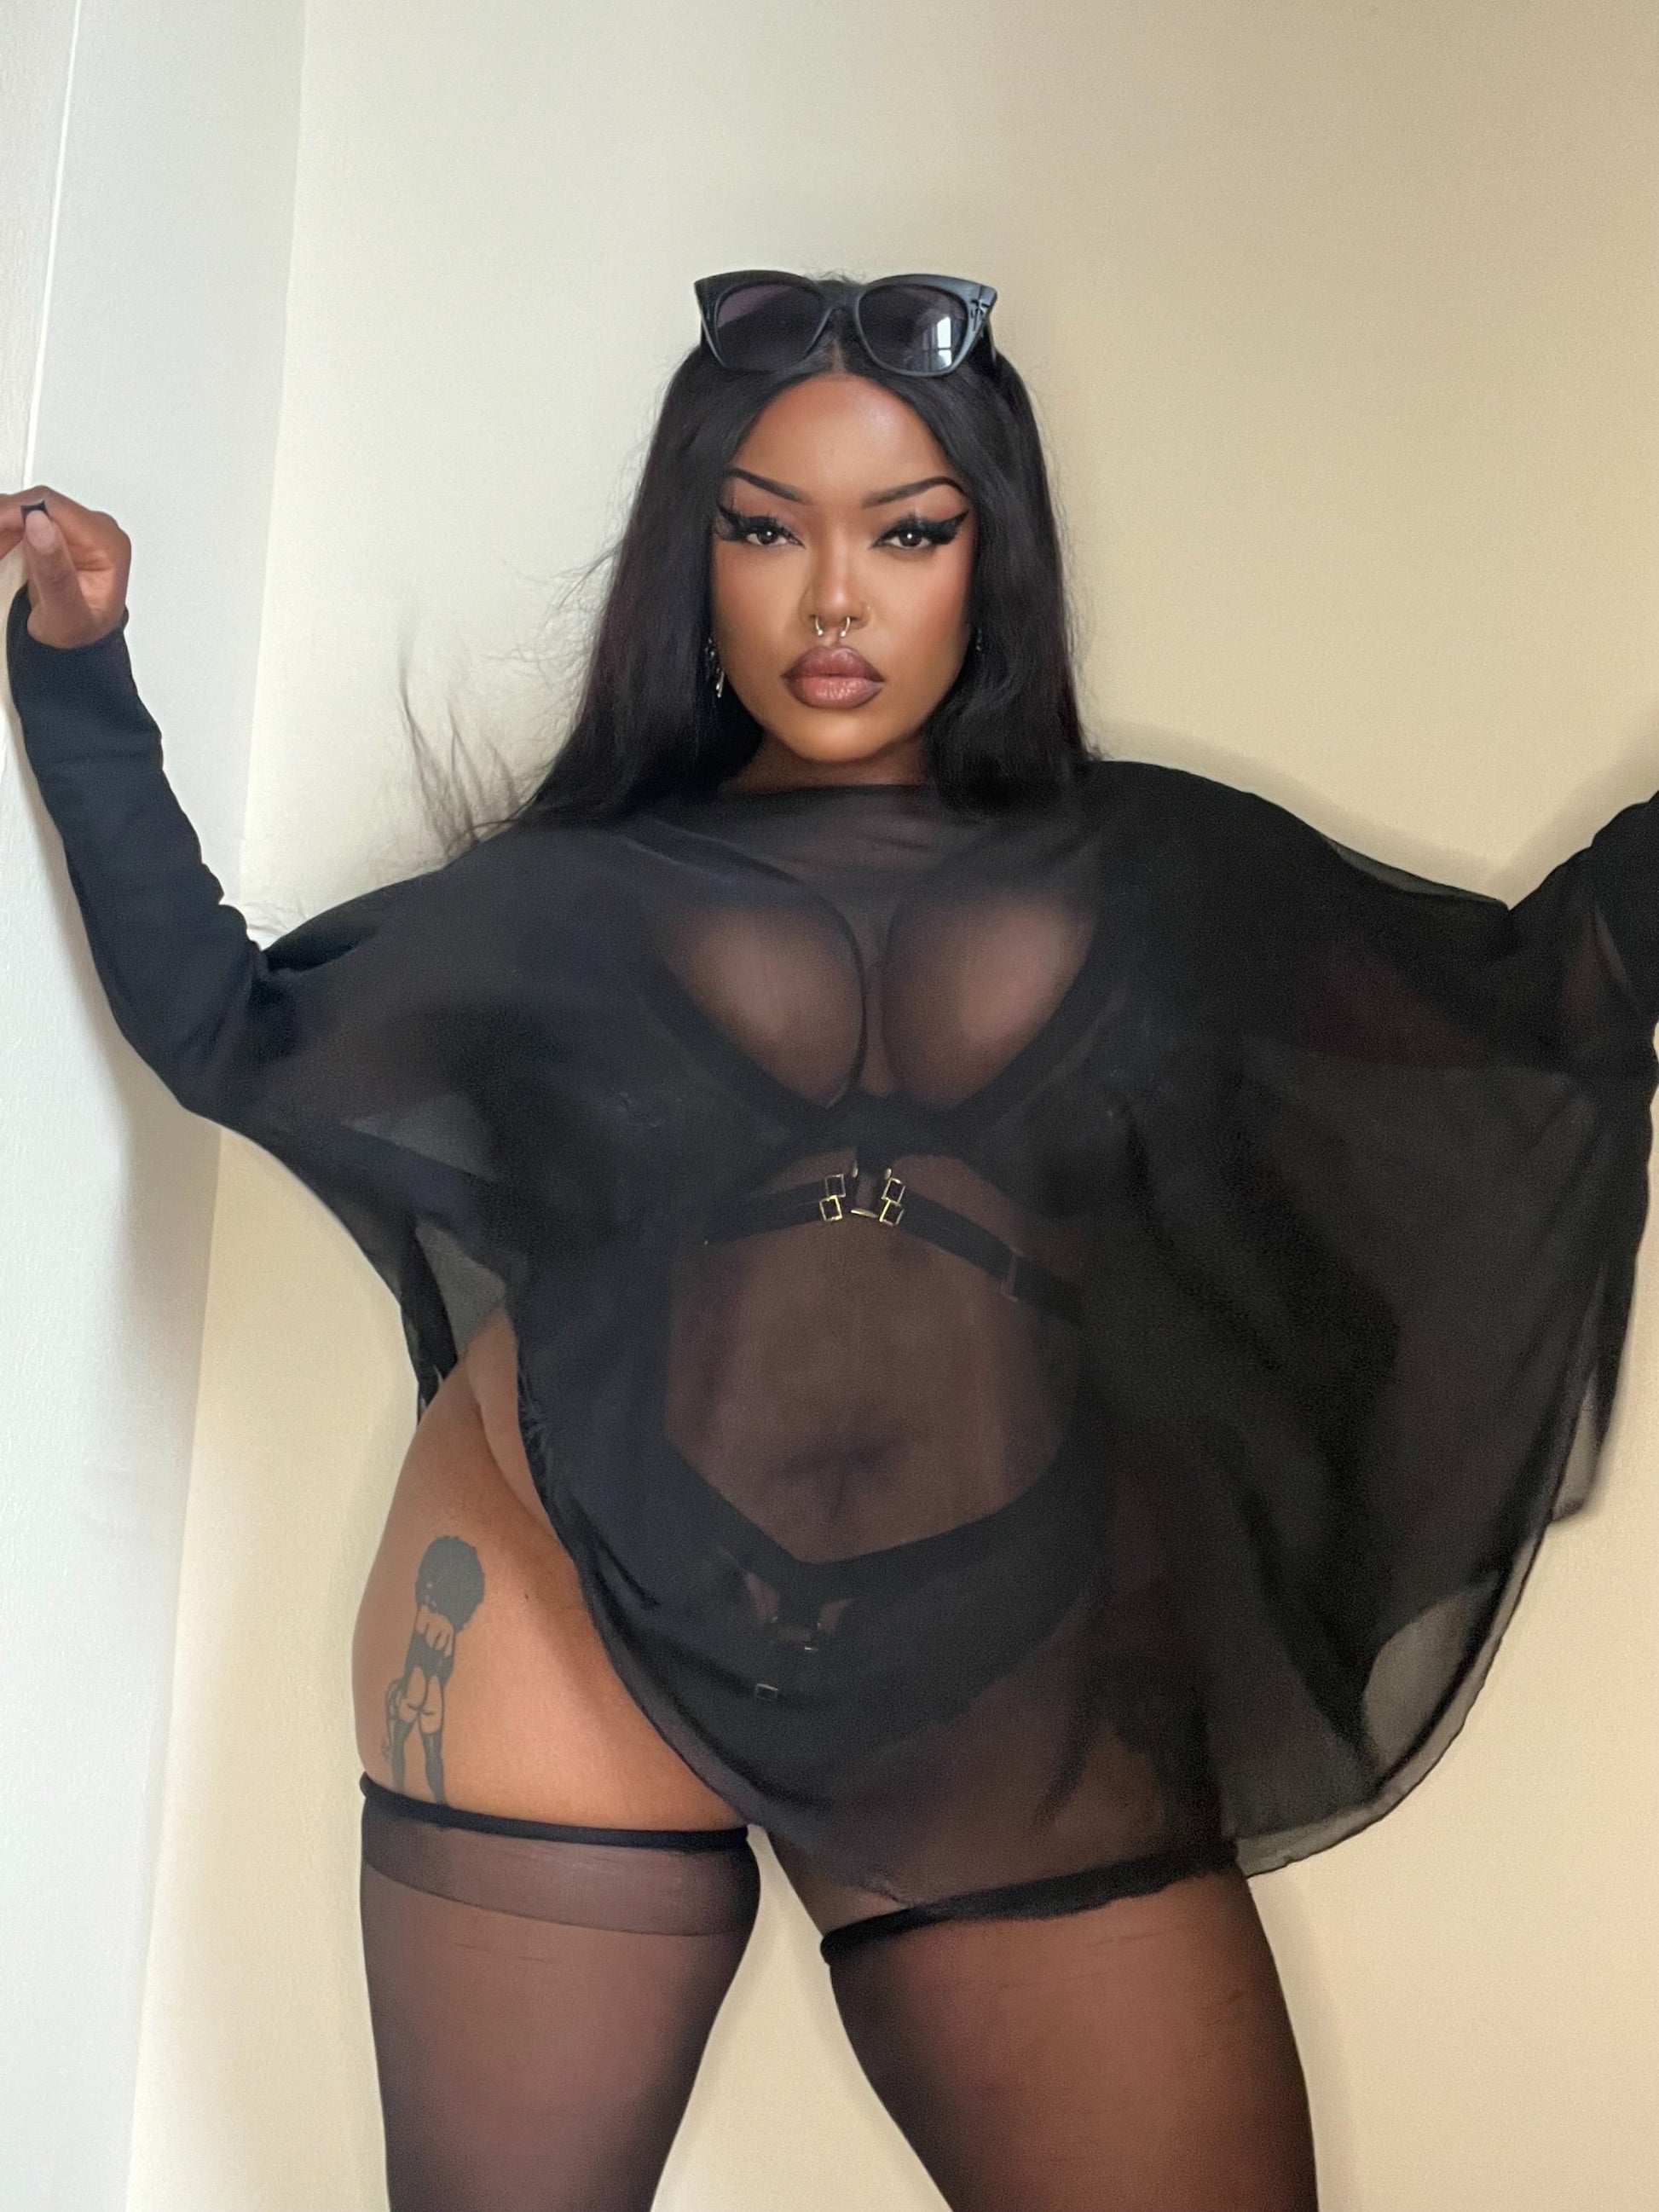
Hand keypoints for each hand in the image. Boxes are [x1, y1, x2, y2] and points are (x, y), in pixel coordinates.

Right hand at [1, 486, 130, 647]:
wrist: (79, 643)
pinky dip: (5, 532)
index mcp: (107, 543)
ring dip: (2, 528)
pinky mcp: (60, 529)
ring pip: (26, 508)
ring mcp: (78, 527)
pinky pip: (24, 518)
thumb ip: (54, 570)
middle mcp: (96, 529)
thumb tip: (39, 521)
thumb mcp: (66, 612)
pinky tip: (2, 551)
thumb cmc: (80, 632)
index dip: (12, 513)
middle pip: (37, 503)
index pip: (52, 506)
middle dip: (4, 523)